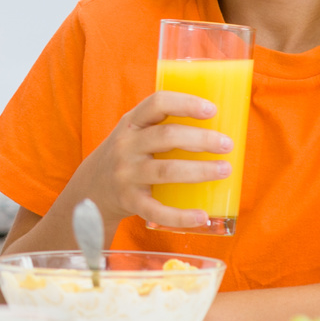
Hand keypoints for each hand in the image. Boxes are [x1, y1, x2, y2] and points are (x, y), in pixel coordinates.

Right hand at [67, 90, 233, 232]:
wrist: (92, 188)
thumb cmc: (128, 155)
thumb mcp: (135, 132)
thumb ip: (163, 125)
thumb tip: (220, 122)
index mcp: (132, 122)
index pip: (157, 103)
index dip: (185, 103)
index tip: (212, 110)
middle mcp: (126, 146)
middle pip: (167, 136)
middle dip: (201, 140)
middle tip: (227, 145)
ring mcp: (126, 174)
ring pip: (166, 170)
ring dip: (199, 170)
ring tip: (225, 170)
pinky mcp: (130, 201)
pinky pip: (157, 210)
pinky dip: (181, 216)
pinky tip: (202, 216)